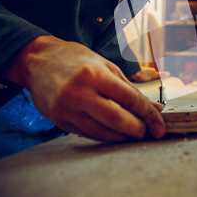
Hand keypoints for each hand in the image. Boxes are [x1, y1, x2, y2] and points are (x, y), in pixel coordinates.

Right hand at [2, 36, 165, 141]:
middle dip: (137, 130)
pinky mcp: (58, 120)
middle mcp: (80, 92)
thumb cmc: (76, 59)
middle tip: (148, 132)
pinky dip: (105, 136)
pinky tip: (115, 133)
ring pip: (102, 132)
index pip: (130, 99)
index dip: (149, 115)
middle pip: (117, 120)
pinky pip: (88, 134)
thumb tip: (154, 109)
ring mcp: (67, 108)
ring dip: (122, 137)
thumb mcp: (106, 66)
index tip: (159, 126)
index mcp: (96, 74)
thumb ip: (130, 89)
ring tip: (134, 134)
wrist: (37, 61)